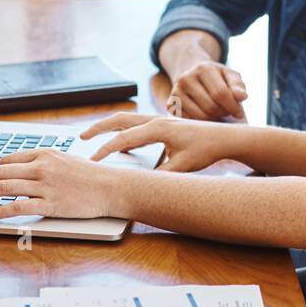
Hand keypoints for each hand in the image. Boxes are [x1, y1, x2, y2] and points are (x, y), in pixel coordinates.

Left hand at [0, 149, 120, 219]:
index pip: (7, 159)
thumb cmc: (92, 176)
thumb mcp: (66, 160)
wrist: (111, 187)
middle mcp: (41, 167)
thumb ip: (44, 162)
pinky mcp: (49, 204)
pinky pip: (17, 207)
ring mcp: (44, 186)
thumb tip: (22, 168)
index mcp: (44, 154)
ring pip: (3, 187)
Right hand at [81, 112, 237, 171]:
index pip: (124, 137)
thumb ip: (162, 176)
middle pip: (120, 119)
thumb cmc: (206, 149)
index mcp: (158, 128)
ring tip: (94, 138)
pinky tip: (122, 145)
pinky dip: (124, 132)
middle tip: (81, 136)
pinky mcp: (163, 125)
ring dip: (110, 127)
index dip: (106, 149)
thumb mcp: (183, 166)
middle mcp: (156, 120)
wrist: (224, 137)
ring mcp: (159, 120)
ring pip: (127, 120)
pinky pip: (137, 126)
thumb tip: (144, 186)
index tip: (92, 160)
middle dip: (99, 127)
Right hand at [168, 60, 247, 121]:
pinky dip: (200, 122)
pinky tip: (206, 115)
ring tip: (218, 113)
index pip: (221, 94)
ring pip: (200, 116)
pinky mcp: (171, 104)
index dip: (233, 107)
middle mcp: (186, 79)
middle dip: (223, 113)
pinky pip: (189, 120)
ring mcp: (176, 92)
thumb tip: (243, 97)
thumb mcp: (230, 76)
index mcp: (204, 69)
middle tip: (228, 112)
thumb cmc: (217, 77)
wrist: (193, 74)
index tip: (239, 114)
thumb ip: (238, 85)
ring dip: (213, 119)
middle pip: (210, 107)